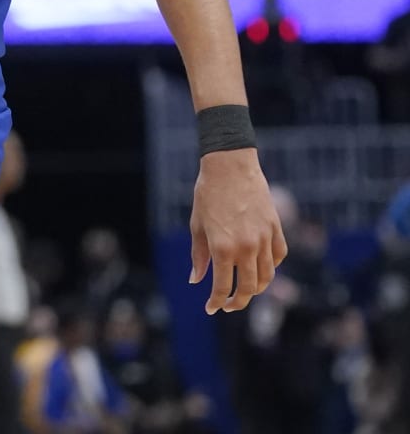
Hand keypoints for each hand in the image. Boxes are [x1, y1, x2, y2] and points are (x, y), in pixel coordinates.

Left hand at [189, 147, 287, 313]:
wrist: (230, 167)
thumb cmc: (207, 195)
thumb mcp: (197, 226)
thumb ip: (199, 256)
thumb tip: (196, 281)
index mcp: (222, 248)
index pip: (222, 287)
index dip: (216, 301)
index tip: (211, 309)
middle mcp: (246, 247)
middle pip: (248, 288)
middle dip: (238, 302)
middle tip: (228, 306)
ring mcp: (264, 239)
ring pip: (267, 276)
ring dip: (256, 288)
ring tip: (244, 290)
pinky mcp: (276, 229)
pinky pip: (278, 256)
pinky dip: (271, 267)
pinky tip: (261, 268)